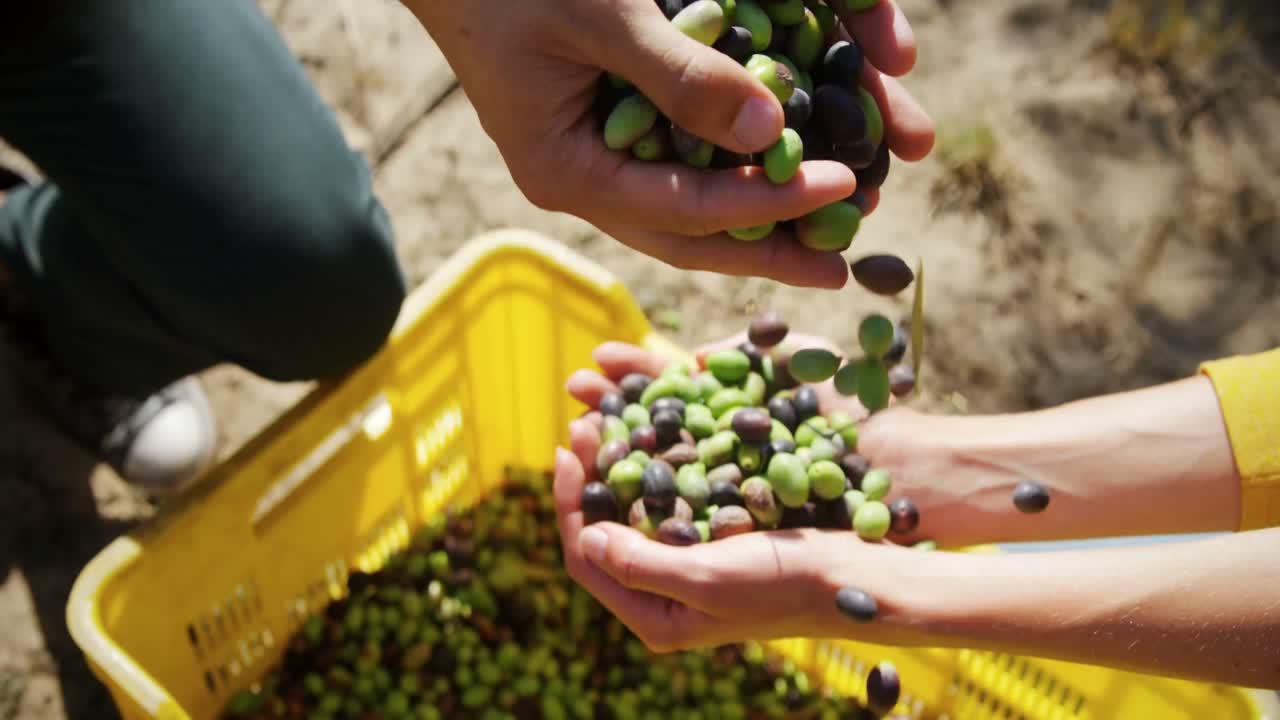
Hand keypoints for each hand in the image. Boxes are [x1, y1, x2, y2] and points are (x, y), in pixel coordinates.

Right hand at [404, 0, 933, 288]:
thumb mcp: (600, 15)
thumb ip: (680, 74)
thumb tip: (766, 130)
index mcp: (567, 172)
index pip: (686, 208)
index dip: (767, 204)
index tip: (841, 186)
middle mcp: (578, 184)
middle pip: (686, 236)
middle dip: (765, 253)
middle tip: (839, 268)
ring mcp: (587, 165)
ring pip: (681, 214)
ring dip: (749, 229)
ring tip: (817, 241)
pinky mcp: (599, 137)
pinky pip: (671, 174)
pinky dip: (723, 182)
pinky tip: (766, 183)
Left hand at [553, 338, 908, 651]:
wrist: (854, 573)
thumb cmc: (783, 582)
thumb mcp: (705, 578)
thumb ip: (638, 564)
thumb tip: (584, 537)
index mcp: (654, 615)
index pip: (585, 558)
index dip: (568, 502)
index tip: (568, 448)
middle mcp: (665, 592)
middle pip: (604, 527)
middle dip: (590, 473)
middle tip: (585, 421)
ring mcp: (688, 562)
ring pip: (633, 506)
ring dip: (618, 461)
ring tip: (607, 415)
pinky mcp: (714, 536)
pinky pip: (669, 495)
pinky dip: (656, 460)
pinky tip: (652, 426)